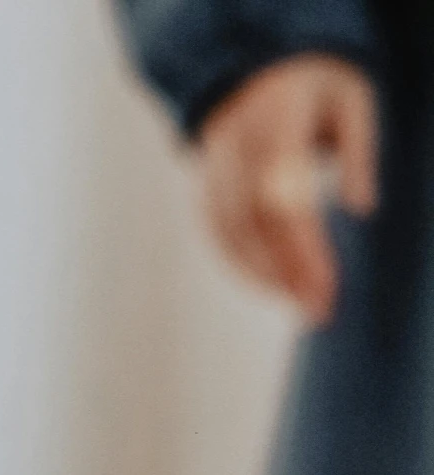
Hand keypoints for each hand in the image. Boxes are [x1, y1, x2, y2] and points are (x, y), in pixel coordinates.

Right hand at [197, 55, 376, 325]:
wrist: (252, 73)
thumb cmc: (313, 90)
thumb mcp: (350, 100)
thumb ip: (358, 150)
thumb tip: (362, 208)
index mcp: (273, 121)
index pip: (283, 198)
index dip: (302, 249)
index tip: (326, 288)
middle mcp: (234, 149)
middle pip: (256, 224)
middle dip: (287, 272)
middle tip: (320, 309)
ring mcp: (212, 172)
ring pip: (233, 236)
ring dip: (266, 277)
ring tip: (304, 304)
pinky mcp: (204, 193)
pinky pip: (220, 238)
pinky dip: (246, 268)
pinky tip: (275, 289)